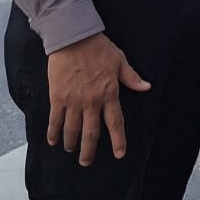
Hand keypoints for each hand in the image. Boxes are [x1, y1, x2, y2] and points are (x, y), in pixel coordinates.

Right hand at [45, 33, 150, 165]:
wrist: (73, 38)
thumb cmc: (99, 48)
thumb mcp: (120, 61)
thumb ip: (131, 77)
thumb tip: (146, 87)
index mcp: (109, 93)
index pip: (115, 122)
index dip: (118, 140)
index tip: (119, 154)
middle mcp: (91, 102)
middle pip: (91, 133)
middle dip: (88, 151)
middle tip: (86, 162)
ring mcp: (73, 101)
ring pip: (72, 130)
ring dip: (71, 143)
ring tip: (71, 151)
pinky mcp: (57, 97)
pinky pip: (55, 120)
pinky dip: (53, 132)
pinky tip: (53, 141)